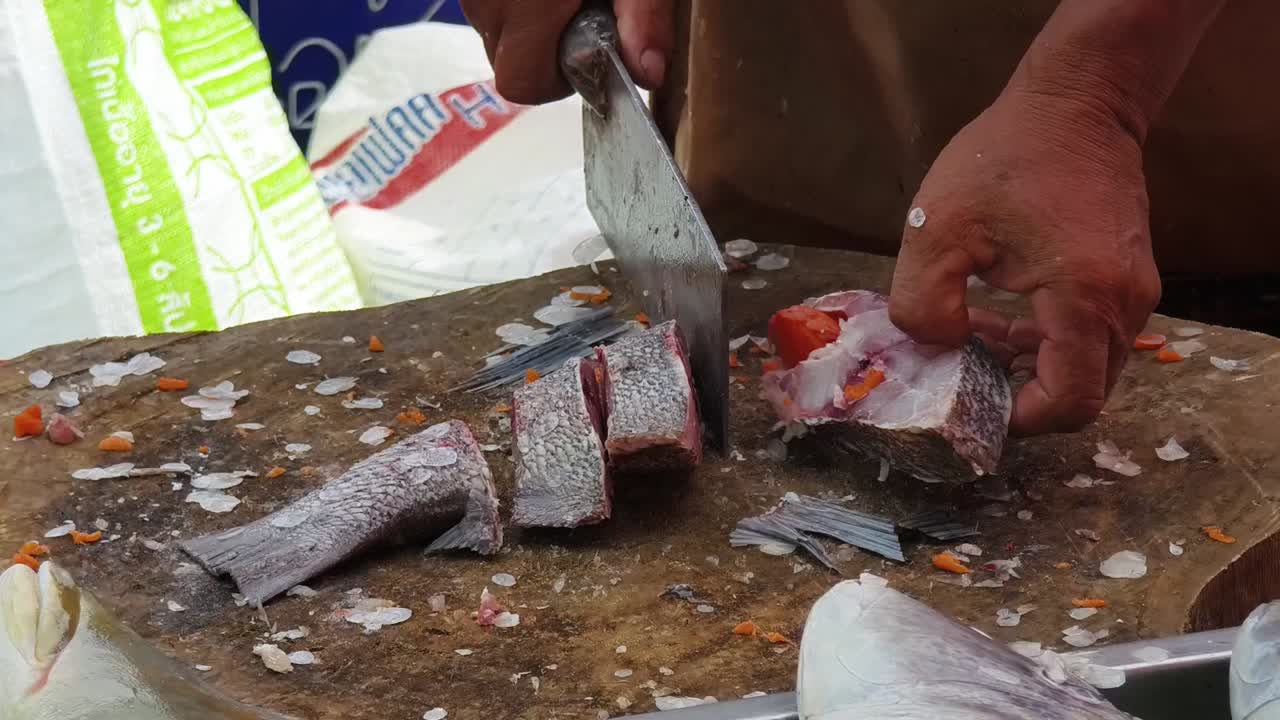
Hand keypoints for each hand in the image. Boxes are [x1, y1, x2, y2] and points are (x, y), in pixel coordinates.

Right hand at [460, 0, 673, 103]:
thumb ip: (643, 18)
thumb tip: (649, 76)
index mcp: (528, 6)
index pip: (522, 85)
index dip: (555, 83)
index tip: (584, 55)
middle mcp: (488, 0)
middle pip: (507, 66)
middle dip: (542, 57)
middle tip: (578, 20)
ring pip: (495, 37)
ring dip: (528, 31)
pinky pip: (489, 10)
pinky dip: (515, 8)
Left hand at [888, 90, 1160, 435]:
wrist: (1076, 101)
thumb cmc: (1005, 158)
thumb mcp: (936, 231)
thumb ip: (922, 306)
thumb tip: (942, 349)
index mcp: (1084, 297)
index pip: (1070, 400)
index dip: (1020, 419)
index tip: (971, 401)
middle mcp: (1125, 303)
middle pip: (1084, 392)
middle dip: (1021, 396)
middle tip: (965, 374)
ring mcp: (1134, 291)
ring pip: (1087, 365)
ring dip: (1028, 368)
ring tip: (969, 339)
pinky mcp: (1127, 278)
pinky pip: (1091, 335)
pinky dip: (1044, 342)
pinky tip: (995, 319)